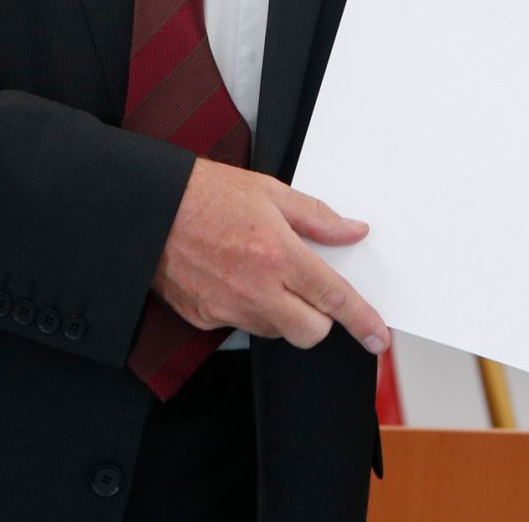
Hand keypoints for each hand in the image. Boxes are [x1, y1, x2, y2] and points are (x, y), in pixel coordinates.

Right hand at [153, 158, 388, 354]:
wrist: (150, 208)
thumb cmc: (206, 193)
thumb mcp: (271, 191)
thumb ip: (318, 218)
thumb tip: (353, 231)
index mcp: (278, 254)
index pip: (333, 298)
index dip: (362, 321)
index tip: (378, 337)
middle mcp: (255, 289)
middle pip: (310, 332)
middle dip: (320, 319)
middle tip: (311, 291)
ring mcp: (228, 308)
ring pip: (277, 332)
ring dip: (284, 314)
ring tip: (265, 275)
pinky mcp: (204, 318)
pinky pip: (241, 326)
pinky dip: (250, 310)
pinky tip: (237, 280)